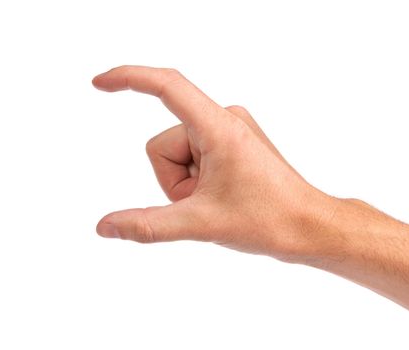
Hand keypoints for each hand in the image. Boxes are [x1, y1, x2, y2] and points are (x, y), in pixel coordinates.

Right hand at [92, 65, 336, 260]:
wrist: (309, 227)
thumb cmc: (268, 221)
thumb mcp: (199, 223)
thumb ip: (147, 225)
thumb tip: (104, 227)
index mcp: (218, 127)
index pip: (166, 86)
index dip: (129, 79)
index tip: (99, 83)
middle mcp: (223, 119)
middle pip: (163, 147)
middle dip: (173, 182)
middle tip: (207, 202)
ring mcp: (228, 130)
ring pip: (176, 155)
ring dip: (185, 185)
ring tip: (217, 200)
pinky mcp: (231, 141)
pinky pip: (192, 157)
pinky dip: (195, 181)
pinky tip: (222, 194)